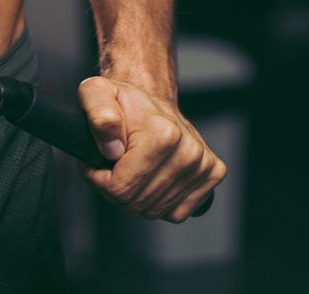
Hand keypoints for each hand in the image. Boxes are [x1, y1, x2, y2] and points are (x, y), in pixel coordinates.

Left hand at [78, 76, 225, 222]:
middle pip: (137, 203)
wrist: (151, 100)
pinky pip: (176, 212)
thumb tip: (112, 148)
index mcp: (163, 135)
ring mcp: (203, 164)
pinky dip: (159, 202)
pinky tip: (153, 178)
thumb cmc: (124, 103)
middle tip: (115, 164)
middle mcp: (190, 151)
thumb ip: (98, 115)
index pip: (120, 189)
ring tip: (133, 169)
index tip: (100, 160)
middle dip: (117, 189)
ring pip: (155, 210)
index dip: (100, 178)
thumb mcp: (96, 95)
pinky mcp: (212, 174)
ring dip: (137, 196)